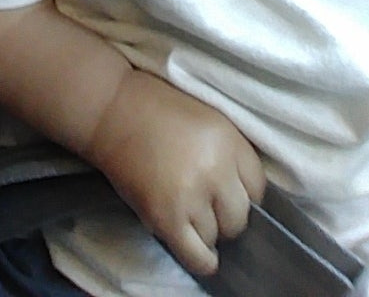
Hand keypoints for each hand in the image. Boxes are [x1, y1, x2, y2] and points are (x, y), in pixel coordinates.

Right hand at [86, 66, 265, 278]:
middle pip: (240, 215)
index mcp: (228, 139)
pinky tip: (203, 255)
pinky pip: (196, 255)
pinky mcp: (166, 217)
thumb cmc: (157, 108)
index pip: (258, 186)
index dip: (244, 192)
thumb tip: (244, 192)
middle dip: (226, 215)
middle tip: (207, 205)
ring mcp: (191, 195)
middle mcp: (215, 168)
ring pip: (216, 235)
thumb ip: (229, 152)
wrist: (110, 110)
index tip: (230, 192)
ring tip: (188, 214)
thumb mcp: (208, 118)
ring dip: (205, 230)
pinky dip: (202, 260)